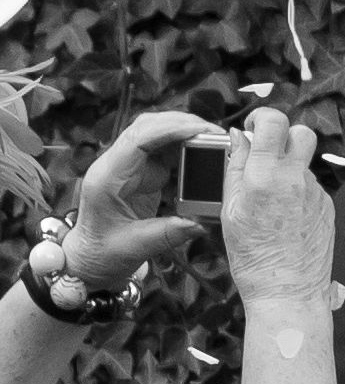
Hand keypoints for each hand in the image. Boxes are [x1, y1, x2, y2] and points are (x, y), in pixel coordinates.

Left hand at [63, 111, 215, 293]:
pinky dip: (186, 149)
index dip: (170, 129)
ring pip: (158, 135)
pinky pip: (165, 152)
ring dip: (187, 133)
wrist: (90, 259)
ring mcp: (129, 168)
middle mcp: (116, 166)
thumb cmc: (103, 254)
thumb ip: (170, 233)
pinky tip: (205, 155)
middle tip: (217, 134)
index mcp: (108, 178)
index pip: (138, 139)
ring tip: (216, 142)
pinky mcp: (142, 174)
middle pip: (148, 127)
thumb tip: (203, 222)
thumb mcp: (136, 247)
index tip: (201, 130)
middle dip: (183, 124)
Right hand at [217, 108, 336, 310]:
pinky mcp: (328, 207)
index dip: (262, 118)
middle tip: (266, 155)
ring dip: (287, 169)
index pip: (274, 122)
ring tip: (270, 198)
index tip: (253, 129)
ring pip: (304, 164)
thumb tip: (239, 137)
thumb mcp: (230, 210)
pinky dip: (297, 192)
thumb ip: (234, 169)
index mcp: (266, 177)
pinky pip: (310, 187)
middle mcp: (296, 180)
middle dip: (283, 137)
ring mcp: (316, 193)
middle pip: (301, 133)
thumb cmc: (252, 256)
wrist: (288, 291)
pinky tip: (285, 216)